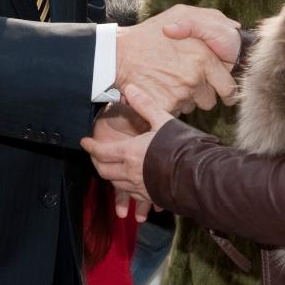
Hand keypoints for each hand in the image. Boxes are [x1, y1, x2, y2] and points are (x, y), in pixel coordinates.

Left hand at [83, 85, 173, 218]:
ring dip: (109, 175)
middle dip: (95, 162)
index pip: (101, 152)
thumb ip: (144, 104)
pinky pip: (131, 194)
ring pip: (115, 184)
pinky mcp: (151, 197)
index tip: (84, 142)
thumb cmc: (181, 146)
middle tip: (94, 154)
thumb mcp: (163, 120)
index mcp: (129, 153)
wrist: (199, 176)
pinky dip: (125, 187)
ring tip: (109, 167)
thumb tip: (129, 87)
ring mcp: (140, 187)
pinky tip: (130, 182)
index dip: (90, 147)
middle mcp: (130, 173)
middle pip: (104, 170)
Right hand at [116, 5, 239, 113]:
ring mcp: (180, 94)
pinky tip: (160, 90)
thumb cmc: (149, 33)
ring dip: (186, 99)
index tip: (221, 90)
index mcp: (204, 58)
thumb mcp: (181, 13)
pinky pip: (177, 113)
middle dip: (203, 94)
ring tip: (170, 82)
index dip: (224, 89)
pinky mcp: (166, 107)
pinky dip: (170, 105)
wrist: (118, 55)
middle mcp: (195, 78)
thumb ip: (211, 20)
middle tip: (188, 82)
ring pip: (193, 107)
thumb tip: (235, 27)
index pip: (228, 86)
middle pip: (210, 101)